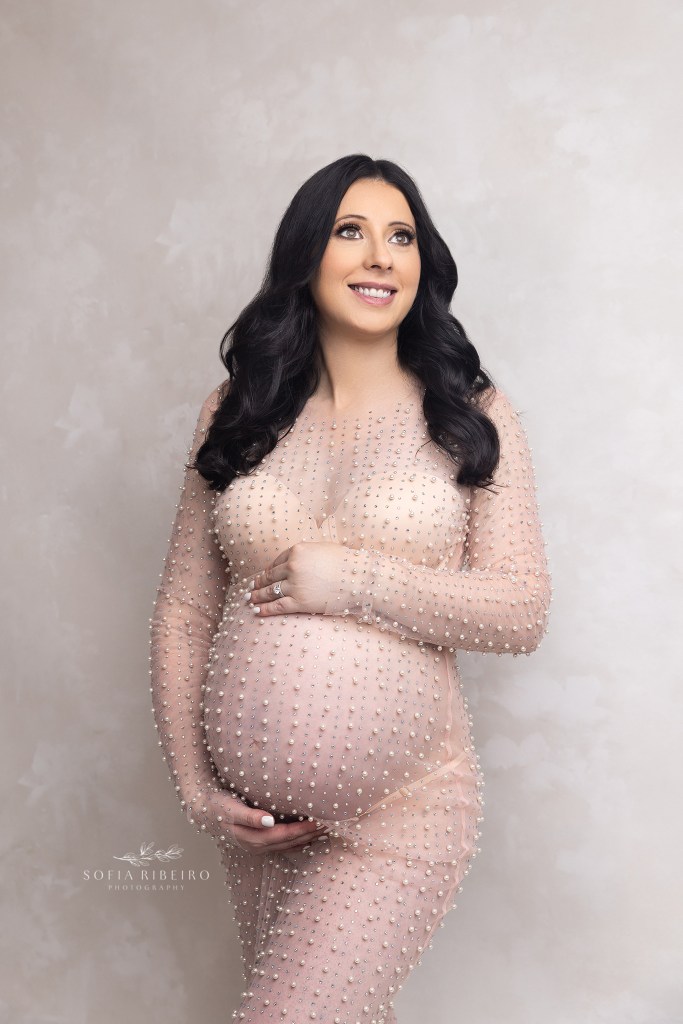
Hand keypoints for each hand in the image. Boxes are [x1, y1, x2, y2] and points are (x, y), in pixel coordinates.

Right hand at [186, 785, 328, 853]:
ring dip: (306, 839)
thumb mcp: (231, 808)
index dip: (301, 830)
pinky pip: (282, 843)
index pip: (282, 836)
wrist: (202, 811)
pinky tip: (308, 836)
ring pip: (287, 845)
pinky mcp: (258, 841)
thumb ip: (250, 816)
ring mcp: (257, 846)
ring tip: (325, 830)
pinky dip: (297, 840)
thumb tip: (269, 821)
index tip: (319, 822)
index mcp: (251, 838)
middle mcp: (256, 846)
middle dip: (309, 836)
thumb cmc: (217, 806)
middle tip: (330, 826)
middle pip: (288, 843)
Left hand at [245, 541, 347, 616]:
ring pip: (270, 591)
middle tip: (251, 588)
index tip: (263, 576)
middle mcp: (293, 566)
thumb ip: (307, 553)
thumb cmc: (346, 563)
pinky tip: (257, 611)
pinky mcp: (299, 602)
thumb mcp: (323, 549)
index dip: (268, 570)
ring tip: (250, 599)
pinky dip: (265, 609)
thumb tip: (296, 559)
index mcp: (297, 550)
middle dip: (259, 583)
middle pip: (271, 576)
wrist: (360, 579)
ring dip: (257, 596)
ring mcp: (295, 585)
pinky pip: (277, 606)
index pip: (277, 561)